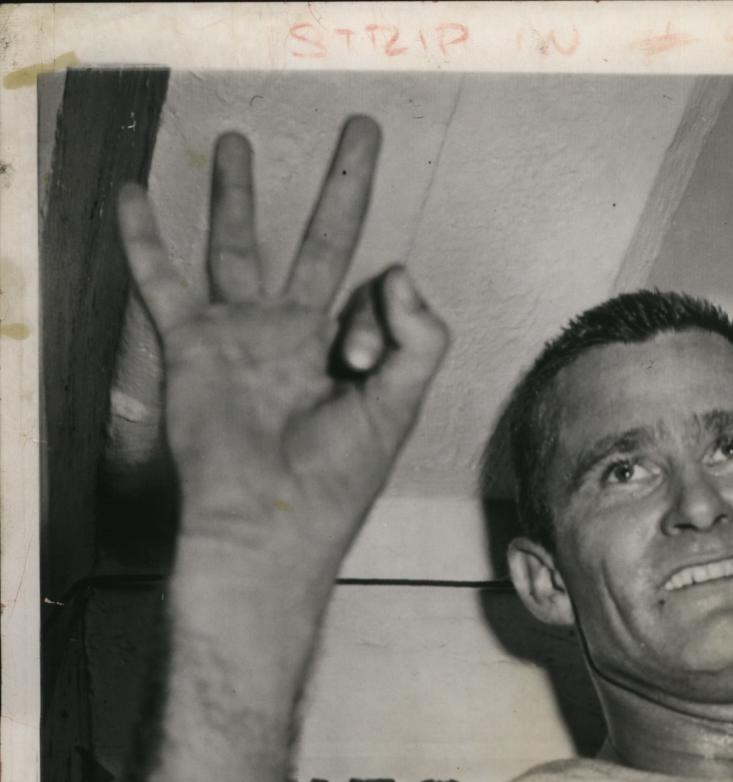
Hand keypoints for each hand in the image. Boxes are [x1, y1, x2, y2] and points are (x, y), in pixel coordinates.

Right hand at [117, 116, 448, 583]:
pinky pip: (162, 279)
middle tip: (362, 128)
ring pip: (238, 247)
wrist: (266, 520)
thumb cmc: (335, 480)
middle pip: (324, 241)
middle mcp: (298, 334)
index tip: (357, 363)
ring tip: (235, 143)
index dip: (378, 313)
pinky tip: (133, 195)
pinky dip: (143, 238)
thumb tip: (401, 268)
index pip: (379, 295)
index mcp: (352, 351)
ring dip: (236, 196)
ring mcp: (243, 335)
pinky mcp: (193, 344)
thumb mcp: (396, 410)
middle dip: (343, 186)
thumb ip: (419, 340)